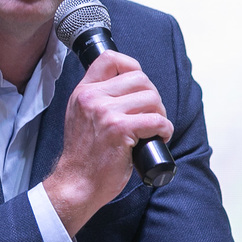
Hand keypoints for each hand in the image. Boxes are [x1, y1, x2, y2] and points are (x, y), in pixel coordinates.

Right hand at [43, 50, 172, 235]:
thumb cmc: (84, 155)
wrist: (76, 183)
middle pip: (139, 78)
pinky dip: (164, 129)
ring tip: (154, 128)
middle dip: (152, 96)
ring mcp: (106, 113)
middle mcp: (92, 98)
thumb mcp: (80, 116)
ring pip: (151, 98)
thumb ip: (96, 99)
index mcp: (84, 92)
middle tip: (150, 115)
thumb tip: (128, 86)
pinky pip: (156, 120)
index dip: (132, 66)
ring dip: (160, 114)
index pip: (110, 58)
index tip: (139, 85)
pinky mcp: (120, 130)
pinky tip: (158, 137)